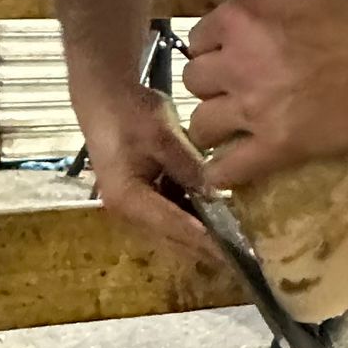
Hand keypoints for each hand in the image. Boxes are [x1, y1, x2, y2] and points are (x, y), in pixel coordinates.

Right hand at [77, 83, 218, 265]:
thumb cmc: (130, 112)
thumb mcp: (163, 136)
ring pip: (172, 231)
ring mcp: (132, 208)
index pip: (174, 227)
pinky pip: (170, 216)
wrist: (104, 96)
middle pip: (173, 238)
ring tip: (236, 239)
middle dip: (206, 246)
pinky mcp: (140, 199)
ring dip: (200, 235)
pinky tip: (218, 217)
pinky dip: (192, 218)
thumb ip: (189, 167)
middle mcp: (128, 212)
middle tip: (243, 252)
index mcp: (128, 199)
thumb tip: (217, 194)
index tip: (235, 250)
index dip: (206, 240)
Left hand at [181, 0, 347, 186]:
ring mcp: (255, 109)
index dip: (211, 49)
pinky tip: (221, 173)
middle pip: (193, 82)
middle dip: (210, 85)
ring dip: (211, 125)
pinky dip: (221, 173)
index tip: (226, 56)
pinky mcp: (279, 145)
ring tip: (227, 128)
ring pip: (202, 125)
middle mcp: (237, 64)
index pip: (196, 40)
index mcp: (238, 20)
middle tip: (231, 89)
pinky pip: (231, 168)